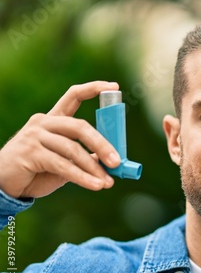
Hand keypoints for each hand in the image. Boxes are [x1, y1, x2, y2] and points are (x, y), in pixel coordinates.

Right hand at [0, 81, 120, 198]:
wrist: (3, 184)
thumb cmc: (37, 172)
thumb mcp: (65, 162)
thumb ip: (86, 157)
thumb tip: (113, 160)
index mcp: (53, 119)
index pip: (73, 96)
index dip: (93, 89)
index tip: (114, 87)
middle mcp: (43, 122)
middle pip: (79, 127)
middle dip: (102, 144)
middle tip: (117, 161)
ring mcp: (34, 136)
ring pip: (73, 150)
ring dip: (93, 168)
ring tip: (107, 183)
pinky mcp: (30, 152)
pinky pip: (63, 165)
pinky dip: (82, 177)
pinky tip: (95, 186)